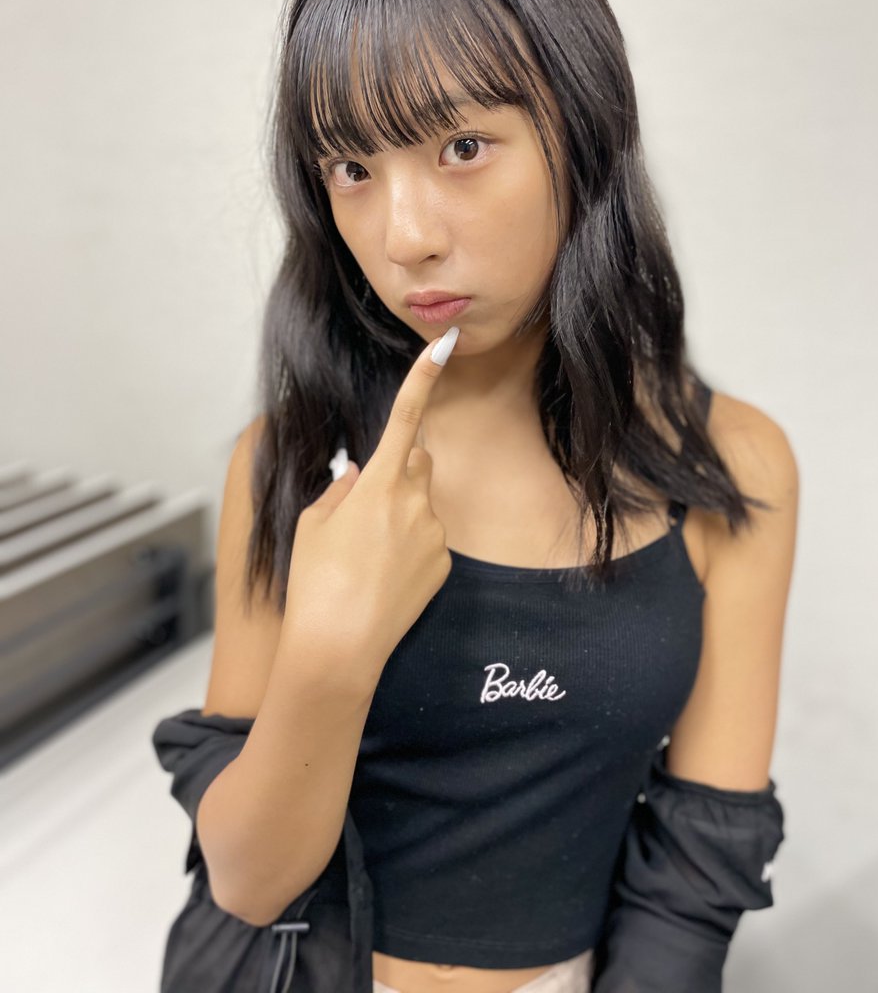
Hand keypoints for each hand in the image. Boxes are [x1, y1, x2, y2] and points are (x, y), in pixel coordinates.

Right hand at [283, 326, 459, 669]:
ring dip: (400, 514)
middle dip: (398, 469)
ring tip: (365, 556)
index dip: (424, 377)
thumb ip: (341, 490)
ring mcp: (435, 535)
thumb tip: (358, 475)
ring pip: (421, 504)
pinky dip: (410, 547)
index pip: (404, 418)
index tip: (444, 346)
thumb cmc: (316, 582)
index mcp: (380, 484)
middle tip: (364, 507)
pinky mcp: (444, 565)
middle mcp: (416, 503)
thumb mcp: (314, 525)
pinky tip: (382, 576)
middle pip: (417, 461)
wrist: (339, 649)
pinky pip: (428, 538)